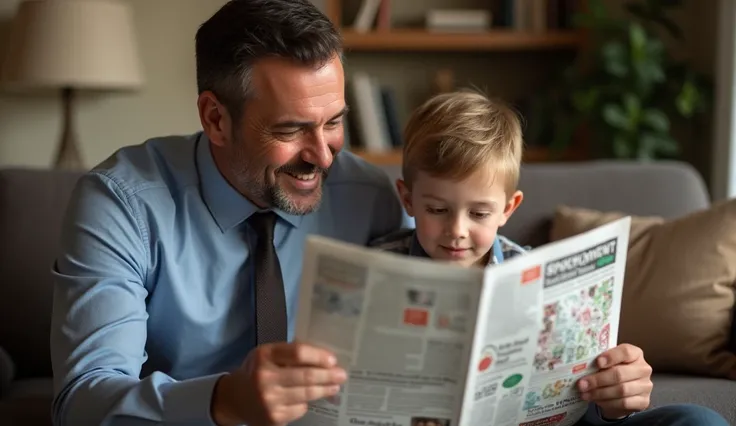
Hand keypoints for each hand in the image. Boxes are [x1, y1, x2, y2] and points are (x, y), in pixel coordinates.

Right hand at [211, 341, 346, 425]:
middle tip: (342, 375)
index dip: (319, 356)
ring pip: (307, 394)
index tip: (332, 360)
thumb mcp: (269, 355)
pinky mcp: (274, 418)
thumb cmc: (258, 371)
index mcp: (264, 355)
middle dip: (328, 376)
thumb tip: (325, 358)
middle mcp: (264, 377)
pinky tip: (308, 399)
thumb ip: (292, 353)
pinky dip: (306, 403)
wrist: (235, 399)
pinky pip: (301, 409)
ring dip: (325, 390)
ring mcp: (269, 400)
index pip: (298, 353)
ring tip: (334, 387)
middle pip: (306, 375)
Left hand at [577, 343, 652, 419]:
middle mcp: (643, 369)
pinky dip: (607, 402)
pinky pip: (624, 403)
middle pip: (620, 374)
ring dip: (600, 393)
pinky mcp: (644, 401)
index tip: (597, 362)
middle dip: (598, 380)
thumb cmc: (612, 371)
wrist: (622, 393)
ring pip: (621, 390)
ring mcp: (645, 386)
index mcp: (635, 354)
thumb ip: (600, 362)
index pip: (626, 351)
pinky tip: (596, 400)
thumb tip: (582, 366)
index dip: (611, 356)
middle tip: (582, 384)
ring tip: (585, 393)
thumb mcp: (607, 363)